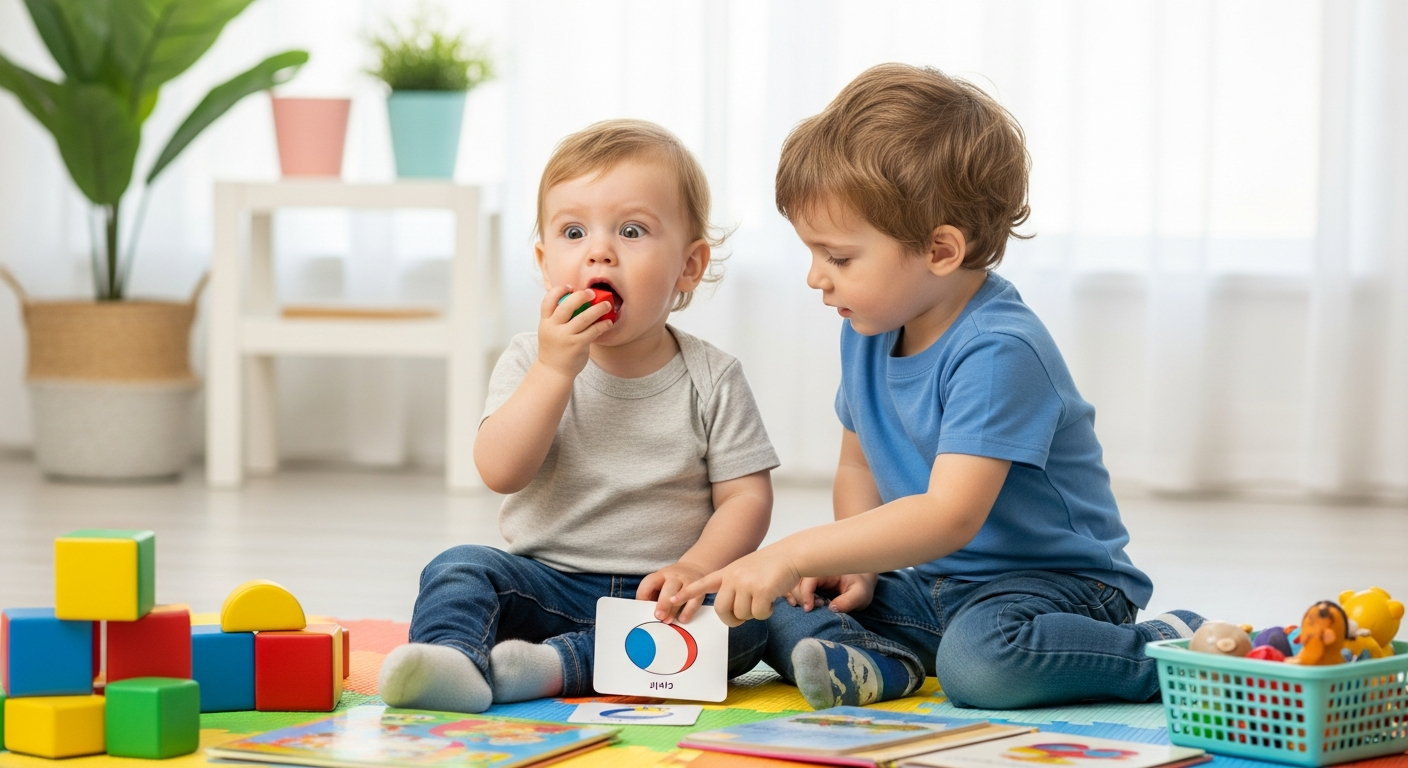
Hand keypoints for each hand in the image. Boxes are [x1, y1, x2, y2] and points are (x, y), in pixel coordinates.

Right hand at [536, 286, 614, 377]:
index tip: (571, 287)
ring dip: (597, 309)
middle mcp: (553, 328)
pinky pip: (592, 331)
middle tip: (592, 293)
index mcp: (545, 322)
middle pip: (567, 306)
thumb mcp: (550, 331)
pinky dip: (602, 325)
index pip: (548, 301)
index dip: (559, 291)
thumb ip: (560, 319)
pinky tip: (608, 323)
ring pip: (583, 318)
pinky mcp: (576, 345)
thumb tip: (581, 304)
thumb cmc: (555, 349)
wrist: (553, 372)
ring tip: (607, 306)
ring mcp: (565, 337)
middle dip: (581, 296)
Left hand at [637, 561, 709, 622]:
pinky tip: (682, 619)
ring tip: (668, 621)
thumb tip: (646, 613)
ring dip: (674, 609)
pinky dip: (688, 611)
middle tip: (658, 615)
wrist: (694, 568)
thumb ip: (652, 594)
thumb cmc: (672, 581)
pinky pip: (694, 602)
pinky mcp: (700, 592)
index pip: (650, 582)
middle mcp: (676, 577)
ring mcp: (689, 583)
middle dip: (663, 603)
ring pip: (683, 595)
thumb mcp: (661, 581)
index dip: (643, 594)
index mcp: (662, 574)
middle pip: (669, 588)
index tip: (642, 606)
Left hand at [671, 549, 801, 626]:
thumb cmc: (771, 566)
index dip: (687, 593)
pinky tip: (771, 600)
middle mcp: (733, 577)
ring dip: (754, 614)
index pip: (703, 583)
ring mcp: (745, 583)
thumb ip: (735, 586)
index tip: (672, 601)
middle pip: (721, 609)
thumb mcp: (746, 570)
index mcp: (728, 572)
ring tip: (763, 600)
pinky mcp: (760, 590)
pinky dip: (766, 613)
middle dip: (732, 619)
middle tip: (742, 619)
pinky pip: (757, 614)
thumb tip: (733, 612)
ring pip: (741, 614)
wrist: (791, 555)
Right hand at [784, 573, 875, 612]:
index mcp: (826, 569)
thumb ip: (849, 601)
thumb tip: (832, 608)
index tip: (809, 608)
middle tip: (813, 609)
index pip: (807, 578)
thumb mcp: (860, 594)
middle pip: (794, 581)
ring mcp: (808, 576)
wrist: (860, 582)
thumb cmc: (860, 586)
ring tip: (809, 607)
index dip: (804, 594)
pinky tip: (803, 605)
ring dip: (795, 598)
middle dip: (800, 597)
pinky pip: (792, 588)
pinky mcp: (806, 583)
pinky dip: (792, 597)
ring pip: (790, 584)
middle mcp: (814, 570)